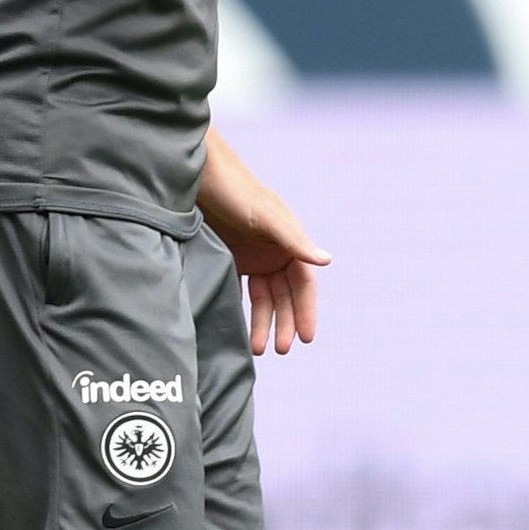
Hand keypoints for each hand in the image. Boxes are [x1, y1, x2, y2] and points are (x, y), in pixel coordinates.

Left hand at [198, 133, 330, 355]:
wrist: (201, 179)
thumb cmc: (238, 192)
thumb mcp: (267, 217)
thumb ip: (294, 241)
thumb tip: (327, 261)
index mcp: (290, 242)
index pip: (304, 283)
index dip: (307, 310)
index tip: (307, 338)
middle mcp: (275, 252)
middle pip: (286, 295)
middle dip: (287, 322)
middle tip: (282, 349)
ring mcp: (253, 257)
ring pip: (264, 298)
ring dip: (264, 322)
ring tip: (258, 348)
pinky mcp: (230, 260)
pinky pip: (241, 291)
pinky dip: (242, 311)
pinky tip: (238, 330)